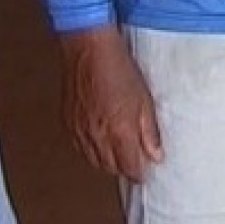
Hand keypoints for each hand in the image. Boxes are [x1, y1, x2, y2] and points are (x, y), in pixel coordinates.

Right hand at [59, 25, 162, 182]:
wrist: (89, 50)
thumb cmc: (119, 69)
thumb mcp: (145, 100)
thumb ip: (150, 131)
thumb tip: (156, 156)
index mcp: (120, 132)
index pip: (129, 169)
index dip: (139, 173)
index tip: (145, 170)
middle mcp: (97, 137)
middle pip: (110, 168)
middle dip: (123, 168)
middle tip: (132, 160)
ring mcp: (80, 131)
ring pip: (93, 161)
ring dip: (106, 161)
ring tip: (117, 152)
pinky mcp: (68, 123)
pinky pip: (79, 148)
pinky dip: (90, 150)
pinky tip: (98, 141)